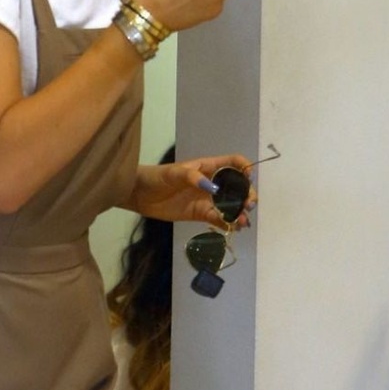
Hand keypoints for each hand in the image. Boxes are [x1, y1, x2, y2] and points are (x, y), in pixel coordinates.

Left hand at [123, 155, 255, 229]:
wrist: (139, 195)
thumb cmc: (156, 177)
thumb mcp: (173, 173)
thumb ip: (192, 177)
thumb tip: (214, 188)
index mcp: (207, 167)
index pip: (233, 162)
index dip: (244, 166)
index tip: (249, 176)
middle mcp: (211, 183)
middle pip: (237, 186)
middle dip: (247, 194)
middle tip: (248, 205)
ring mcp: (207, 199)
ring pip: (231, 205)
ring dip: (240, 212)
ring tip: (242, 221)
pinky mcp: (201, 214)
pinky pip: (219, 218)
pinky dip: (228, 223)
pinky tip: (233, 227)